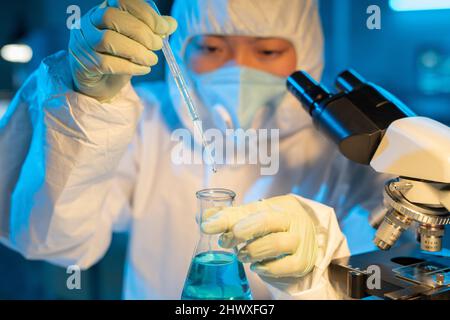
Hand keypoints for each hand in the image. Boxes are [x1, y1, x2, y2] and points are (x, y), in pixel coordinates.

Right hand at [68, 0, 176, 100]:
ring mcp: (83, 42)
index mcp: (104, 9)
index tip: (164, 28)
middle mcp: (89, 21)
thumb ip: (152, 30)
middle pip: (113, 17)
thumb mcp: (137, 40)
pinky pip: (106, 63)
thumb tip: (171, 24)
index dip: (146, 13)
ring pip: (108, 39)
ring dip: (137, 51)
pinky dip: (130, 67)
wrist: (99, 83)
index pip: (123, 1)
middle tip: (157, 46)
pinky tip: (143, 69)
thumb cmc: (118, 57)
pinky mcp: (84, 63)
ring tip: (152, 60)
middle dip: (142, 32)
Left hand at [201, 195, 317, 278]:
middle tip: (227, 241)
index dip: (226, 218)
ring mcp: (299, 240)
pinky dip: (267, 268)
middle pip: (266, 220)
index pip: (248, 208)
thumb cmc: (274, 226)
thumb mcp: (254, 217)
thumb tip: (203, 218)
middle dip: (243, 230)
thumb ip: (230, 217)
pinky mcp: (302, 261)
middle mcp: (290, 219)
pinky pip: (285, 266)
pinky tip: (257, 266)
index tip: (206, 226)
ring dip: (253, 251)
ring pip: (276, 244)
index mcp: (276, 205)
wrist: (305, 238)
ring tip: (242, 255)